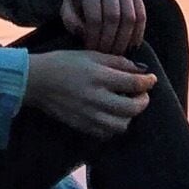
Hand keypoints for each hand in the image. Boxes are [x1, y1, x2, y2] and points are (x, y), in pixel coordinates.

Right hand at [23, 50, 154, 140]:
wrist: (37, 81)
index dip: (148, 82)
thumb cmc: (64, 63)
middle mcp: (96, 98)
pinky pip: (106, 133)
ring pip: (121, 125)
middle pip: (132, 108)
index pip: (134, 83)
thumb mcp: (92, 55)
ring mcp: (88, 115)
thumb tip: (140, 70)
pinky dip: (114, 126)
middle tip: (142, 94)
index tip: (151, 79)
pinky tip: (113, 115)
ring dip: (130, 116)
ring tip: (128, 105)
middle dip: (143, 101)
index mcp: (99, 77)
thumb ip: (117, 62)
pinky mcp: (81, 125)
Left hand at [62, 0, 146, 53]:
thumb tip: (85, 35)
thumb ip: (72, 22)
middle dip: (110, 41)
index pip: (94, 17)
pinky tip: (130, 46)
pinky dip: (137, 34)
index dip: (94, 38)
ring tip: (116, 53)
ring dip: (124, 40)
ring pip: (130, 18)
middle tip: (105, 55)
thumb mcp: (67, 9)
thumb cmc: (78, 0)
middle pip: (113, 18)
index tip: (91, 50)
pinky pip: (141, 16)